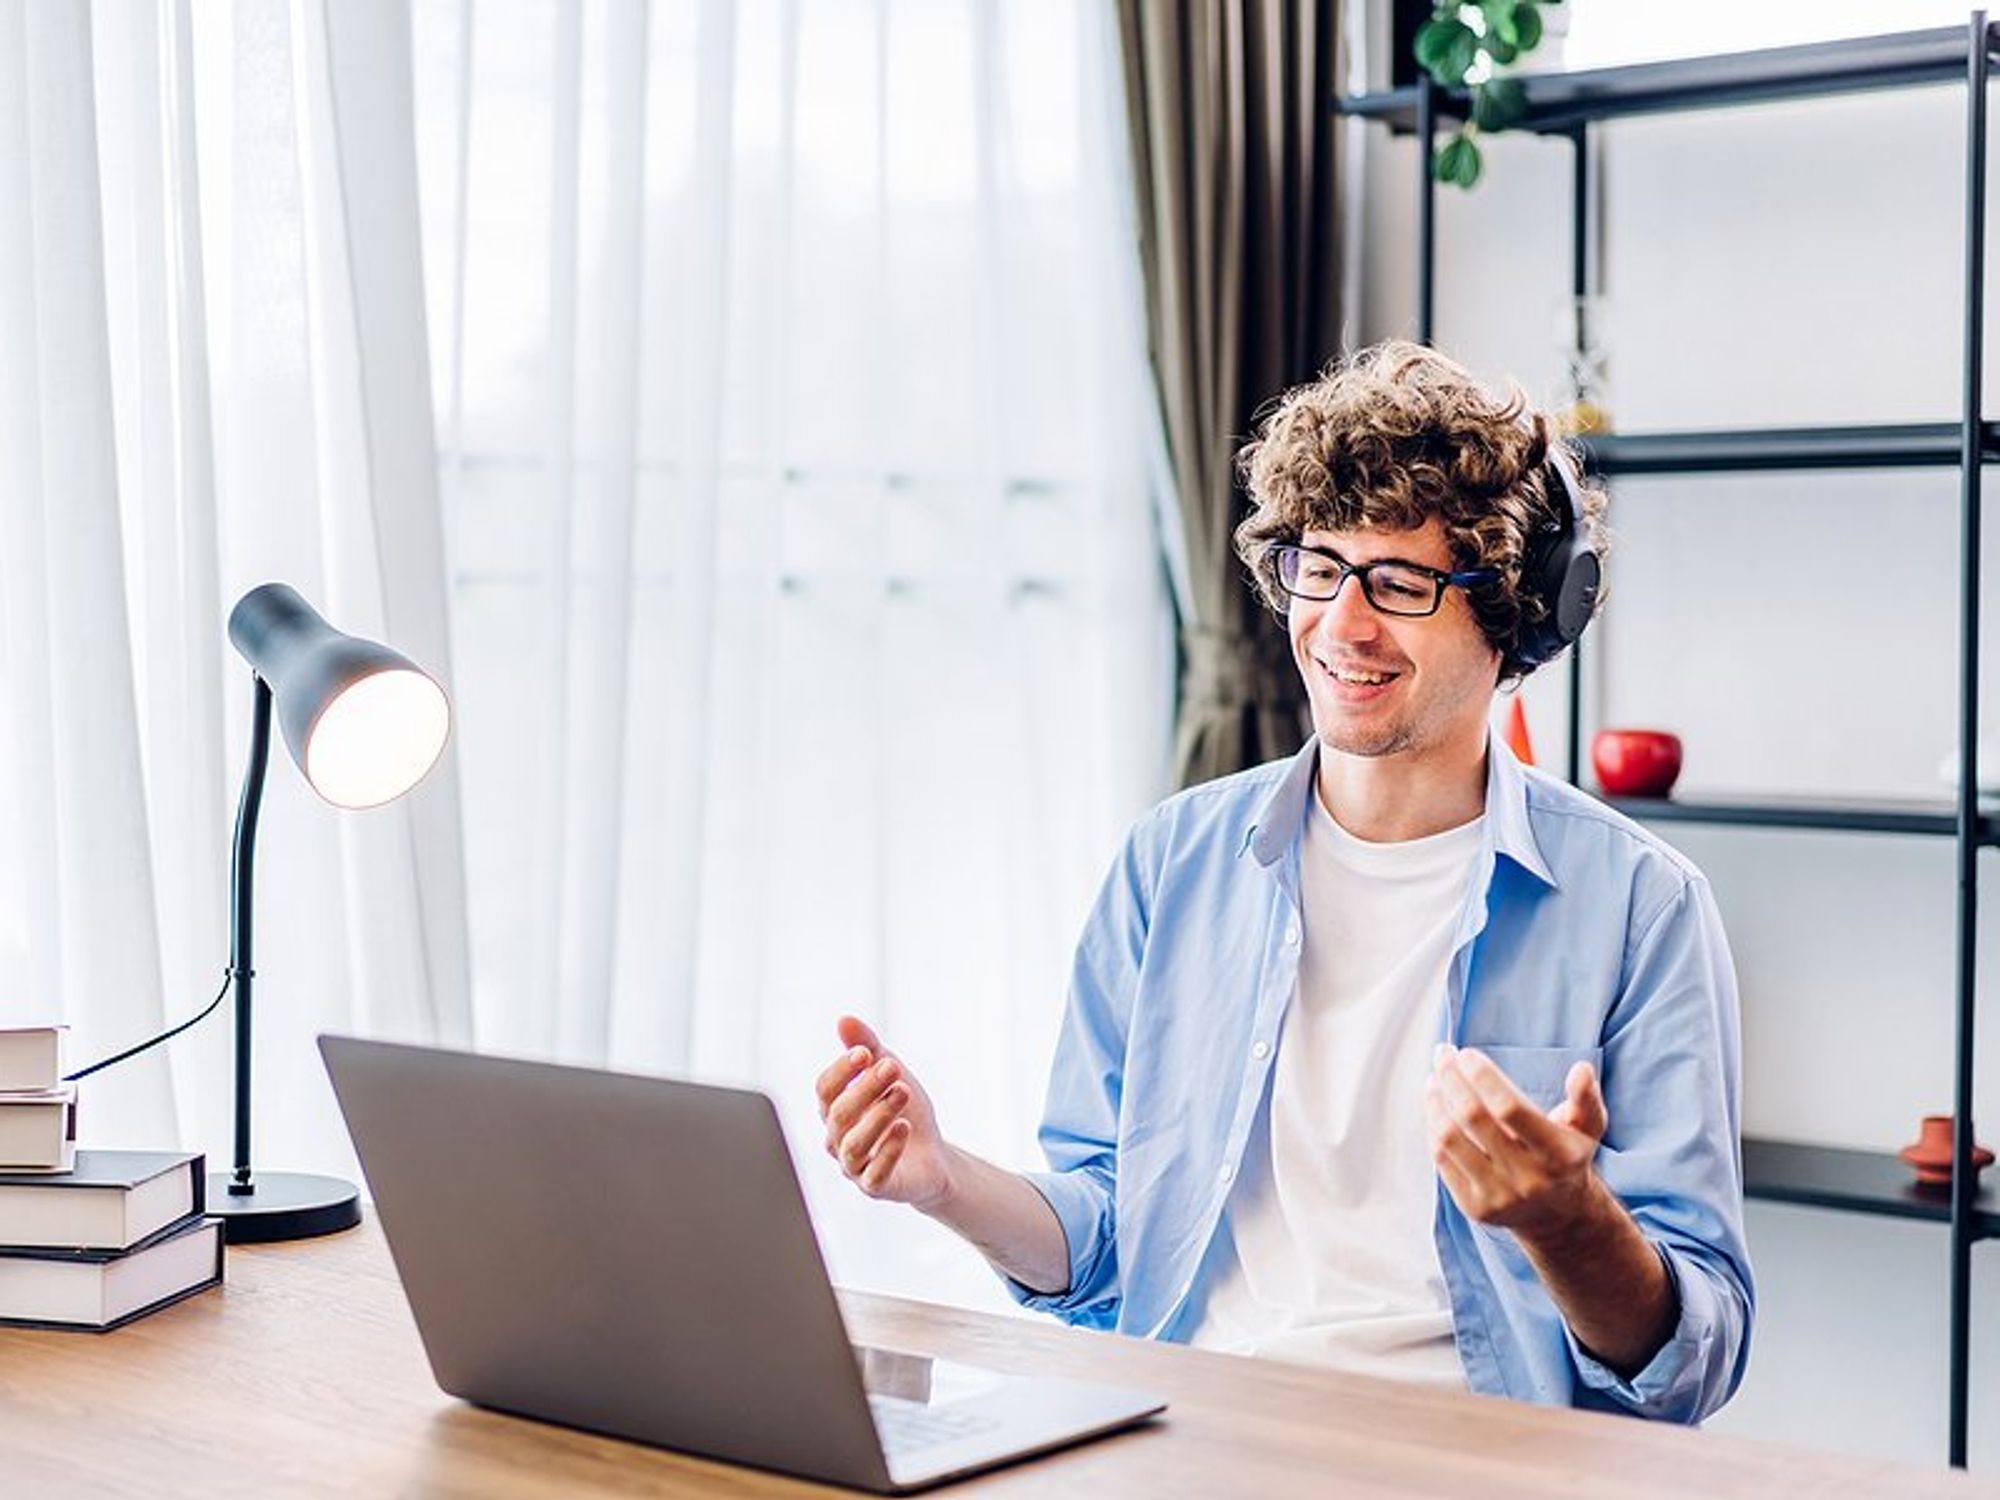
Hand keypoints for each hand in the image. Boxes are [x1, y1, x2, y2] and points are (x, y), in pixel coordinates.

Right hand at [815, 1016, 953, 1210]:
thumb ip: (868, 1046)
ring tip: (903, 1091)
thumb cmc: (904, 1110)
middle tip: (892, 1067)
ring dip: (878, 1115)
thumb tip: (844, 1020)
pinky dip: (889, 1150)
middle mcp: (837, 1139)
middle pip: (838, 1114)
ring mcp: (854, 1166)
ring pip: (854, 1144)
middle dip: (865, 1088)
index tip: (866, 1053)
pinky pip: (875, 1174)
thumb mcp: (890, 1073)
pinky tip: (904, 1128)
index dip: (841, 1070)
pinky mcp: (876, 1187)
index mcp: (834, 1110)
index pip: (824, 1090)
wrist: (932, 1155)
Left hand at [1424, 1043, 1607, 1241]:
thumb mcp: (1587, 1128)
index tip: (1466, 1053)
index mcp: (1558, 1155)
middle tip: (1443, 1055)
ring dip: (1436, 1100)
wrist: (1557, 1216)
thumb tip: (1582, 1070)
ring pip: (1449, 1137)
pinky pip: (1441, 1159)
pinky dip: (1434, 1126)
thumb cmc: (1566, 1157)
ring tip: (1435, 1079)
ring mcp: (1499, 1196)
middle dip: (1451, 1078)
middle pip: (1473, 1117)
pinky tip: (1436, 1107)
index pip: (1509, 1107)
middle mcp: (1528, 1179)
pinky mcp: (1474, 1207)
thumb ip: (1585, 1099)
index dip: (1482, 1076)